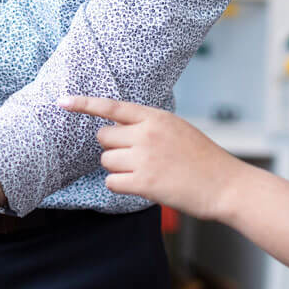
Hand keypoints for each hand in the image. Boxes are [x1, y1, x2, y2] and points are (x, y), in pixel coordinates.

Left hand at [57, 95, 247, 221]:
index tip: (61, 101)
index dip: (84, 104)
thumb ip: (149, 125)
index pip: (112, 107)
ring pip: (107, 161)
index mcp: (155, 117)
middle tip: (134, 157)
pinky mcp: (144, 183)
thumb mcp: (178, 128)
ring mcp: (144, 158)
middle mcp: (147, 134)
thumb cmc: (204, 159)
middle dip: (113, 148)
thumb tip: (119, 128)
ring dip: (119, 169)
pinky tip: (142, 186)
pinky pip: (112, 183)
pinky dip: (122, 186)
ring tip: (146, 172)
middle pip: (103, 137)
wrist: (226, 185)